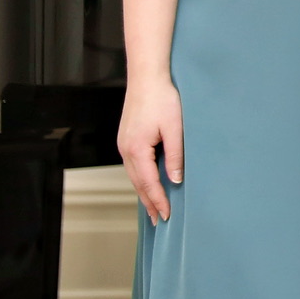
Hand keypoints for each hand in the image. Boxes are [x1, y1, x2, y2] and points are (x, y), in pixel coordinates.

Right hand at [119, 79, 183, 222]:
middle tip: (160, 221)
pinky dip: (141, 179)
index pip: (149, 183)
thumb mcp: (175, 127)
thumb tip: (175, 180)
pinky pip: (133, 165)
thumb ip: (175, 155)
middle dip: (150, 203)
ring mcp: (124, 144)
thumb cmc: (162, 98)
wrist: (147, 77)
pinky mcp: (127, 138)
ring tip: (154, 208)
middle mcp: (126, 149)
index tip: (168, 216)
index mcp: (137, 149)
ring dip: (144, 192)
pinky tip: (148, 183)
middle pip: (138, 184)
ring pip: (134, 176)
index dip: (159, 201)